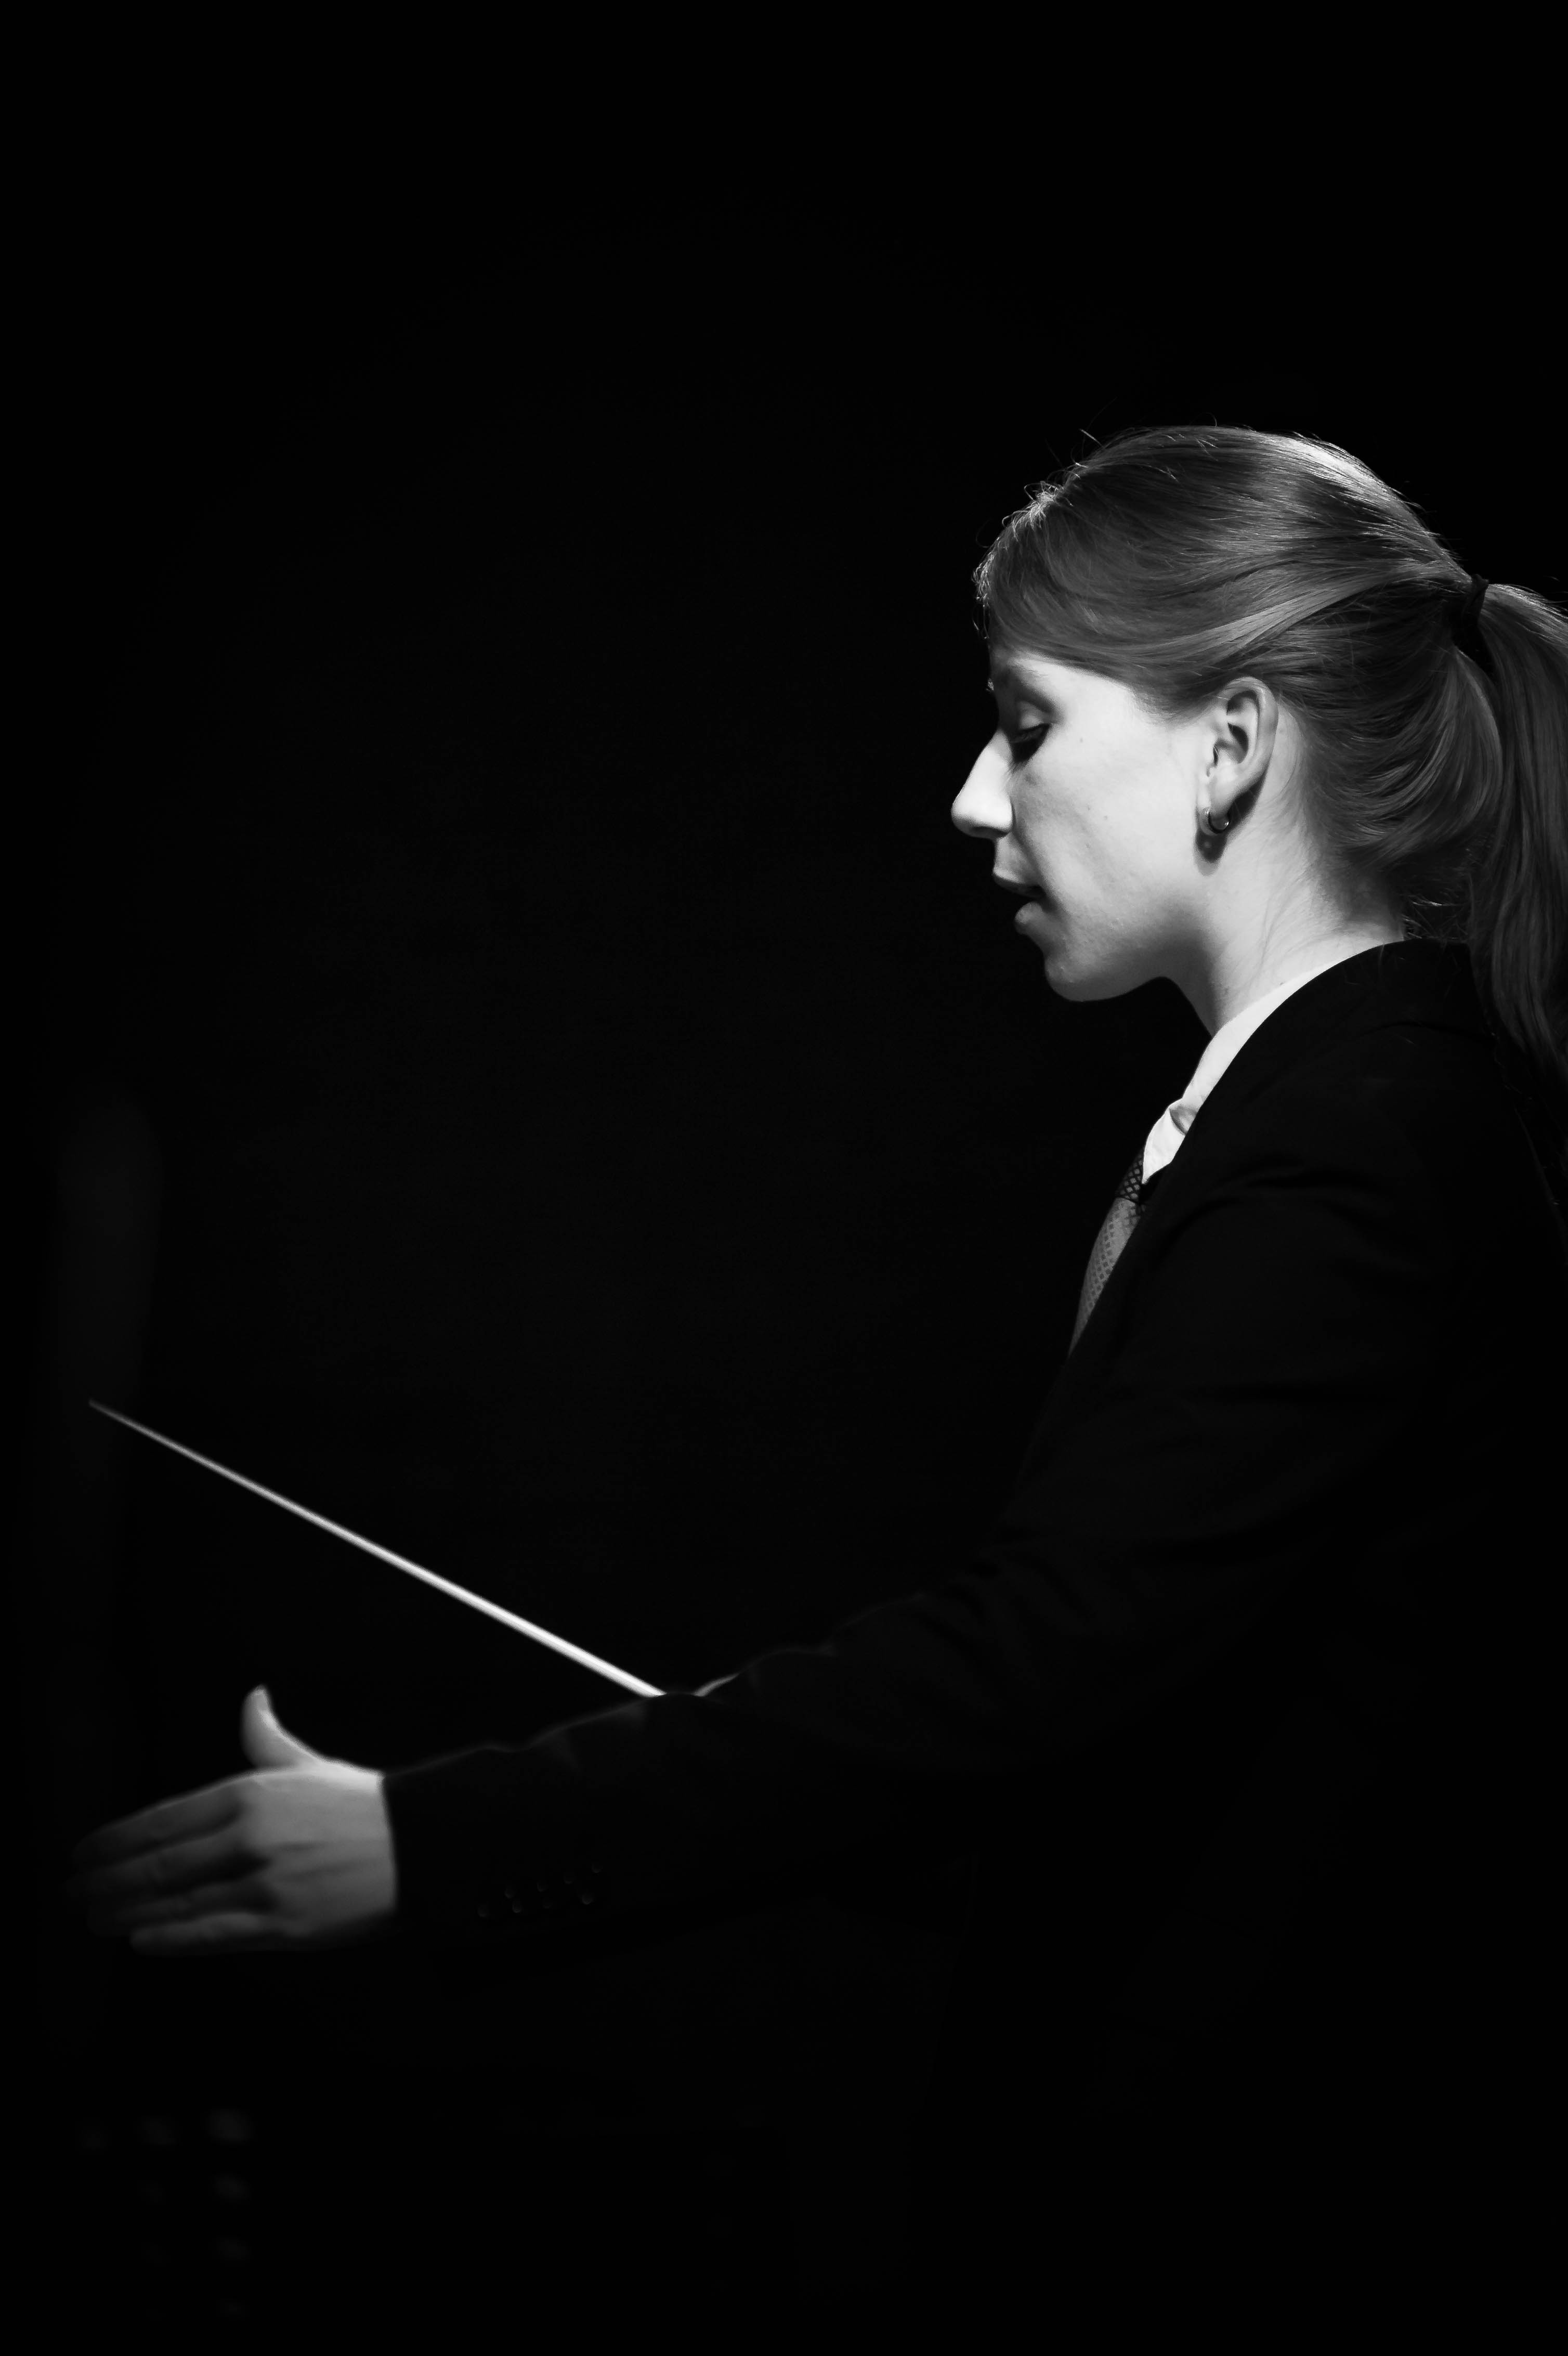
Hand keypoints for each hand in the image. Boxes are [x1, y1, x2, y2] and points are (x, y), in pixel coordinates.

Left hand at [66, 1687, 397, 1956]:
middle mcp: (250, 1838)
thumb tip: (251, 1698)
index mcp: (251, 1794)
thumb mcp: (308, 1765)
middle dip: (106, 1881)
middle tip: (71, 1893)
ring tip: (94, 1919)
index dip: (114, 1840)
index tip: (81, 1853)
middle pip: (158, 1865)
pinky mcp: (282, 1925)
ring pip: (176, 1903)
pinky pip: (212, 1935)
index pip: (162, 1820)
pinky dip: (171, 1940)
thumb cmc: (360, 1806)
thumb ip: (266, 1736)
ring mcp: (264, 1884)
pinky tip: (140, 1942)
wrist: (419, 1846)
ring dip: (126, 1913)